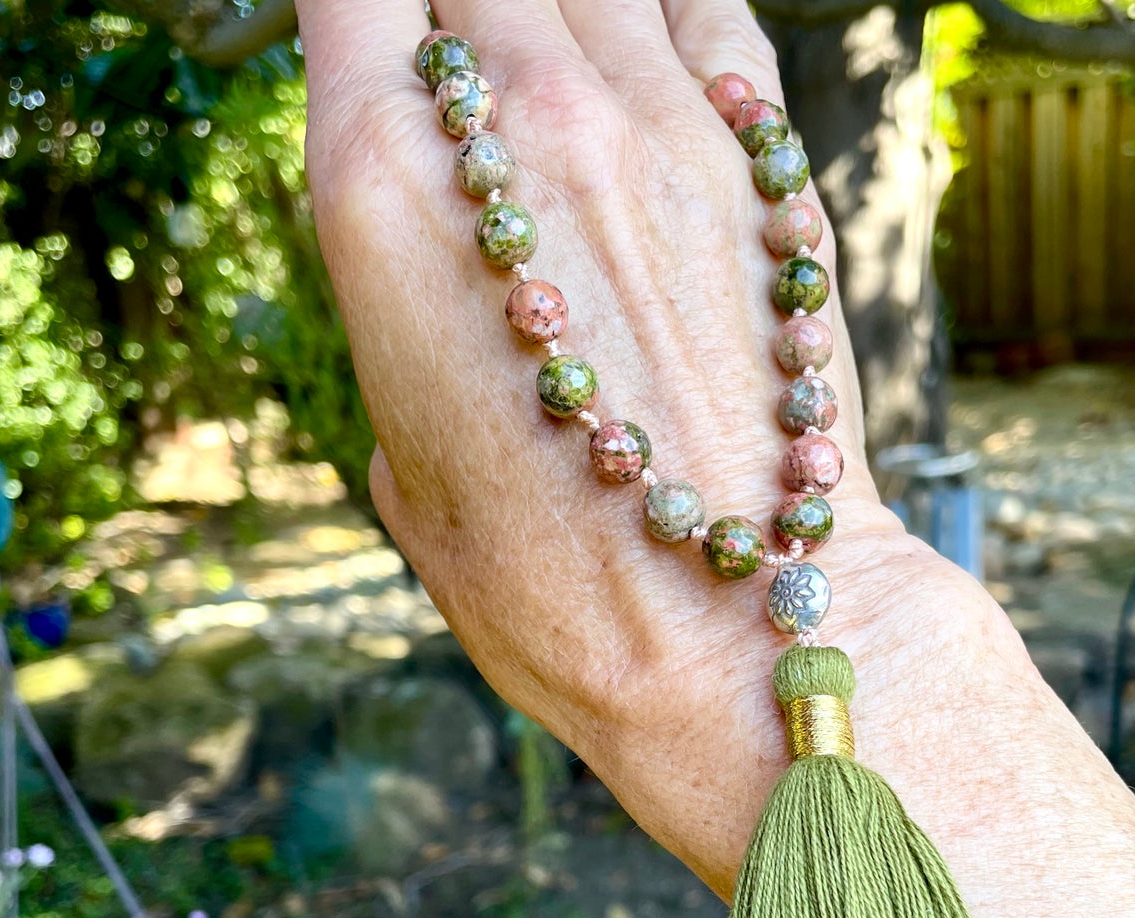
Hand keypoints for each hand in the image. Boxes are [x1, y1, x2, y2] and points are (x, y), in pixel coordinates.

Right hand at [297, 0, 1032, 896]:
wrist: (737, 637)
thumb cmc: (555, 591)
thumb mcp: (406, 473)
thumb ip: (405, 344)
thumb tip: (432, 311)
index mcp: (386, 197)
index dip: (367, 20)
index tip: (384, 62)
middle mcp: (524, 129)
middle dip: (461, 16)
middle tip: (470, 81)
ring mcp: (660, 134)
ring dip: (561, 10)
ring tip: (557, 76)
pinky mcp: (768, 176)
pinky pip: (714, 17)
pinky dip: (671, 17)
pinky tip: (653, 55)